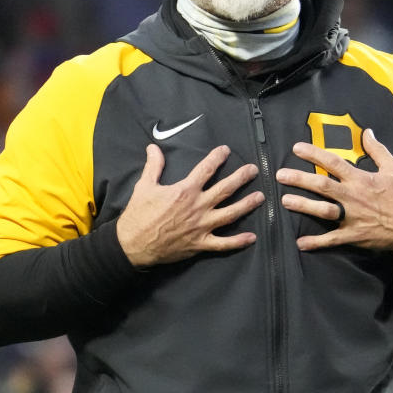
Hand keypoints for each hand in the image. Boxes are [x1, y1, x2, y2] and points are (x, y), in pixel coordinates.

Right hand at [116, 144, 264, 266]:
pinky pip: (223, 243)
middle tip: (254, 170)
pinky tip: (252, 237)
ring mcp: (201, 226)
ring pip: (230, 214)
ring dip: (247, 205)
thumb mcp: (144, 186)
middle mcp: (197, 207)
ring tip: (260, 197)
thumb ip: (153, 166)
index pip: (206, 169)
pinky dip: (238, 241)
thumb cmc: (138, 215)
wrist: (132, 245)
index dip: (217, 157)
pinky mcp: (200, 244)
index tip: (226, 150)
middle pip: (225, 189)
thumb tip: (153, 147)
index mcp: (185, 191)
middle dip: (241, 177)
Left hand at [276, 128, 392, 254]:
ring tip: (285, 201)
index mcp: (362, 179)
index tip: (297, 148)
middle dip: (299, 179)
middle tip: (279, 175)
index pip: (333, 162)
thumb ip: (377, 150)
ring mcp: (353, 218)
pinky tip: (300, 243)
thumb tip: (366, 132)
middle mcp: (354, 197)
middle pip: (322, 186)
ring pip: (323, 211)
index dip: (314, 154)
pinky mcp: (355, 236)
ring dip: (303, 206)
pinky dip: (316, 242)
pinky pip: (332, 240)